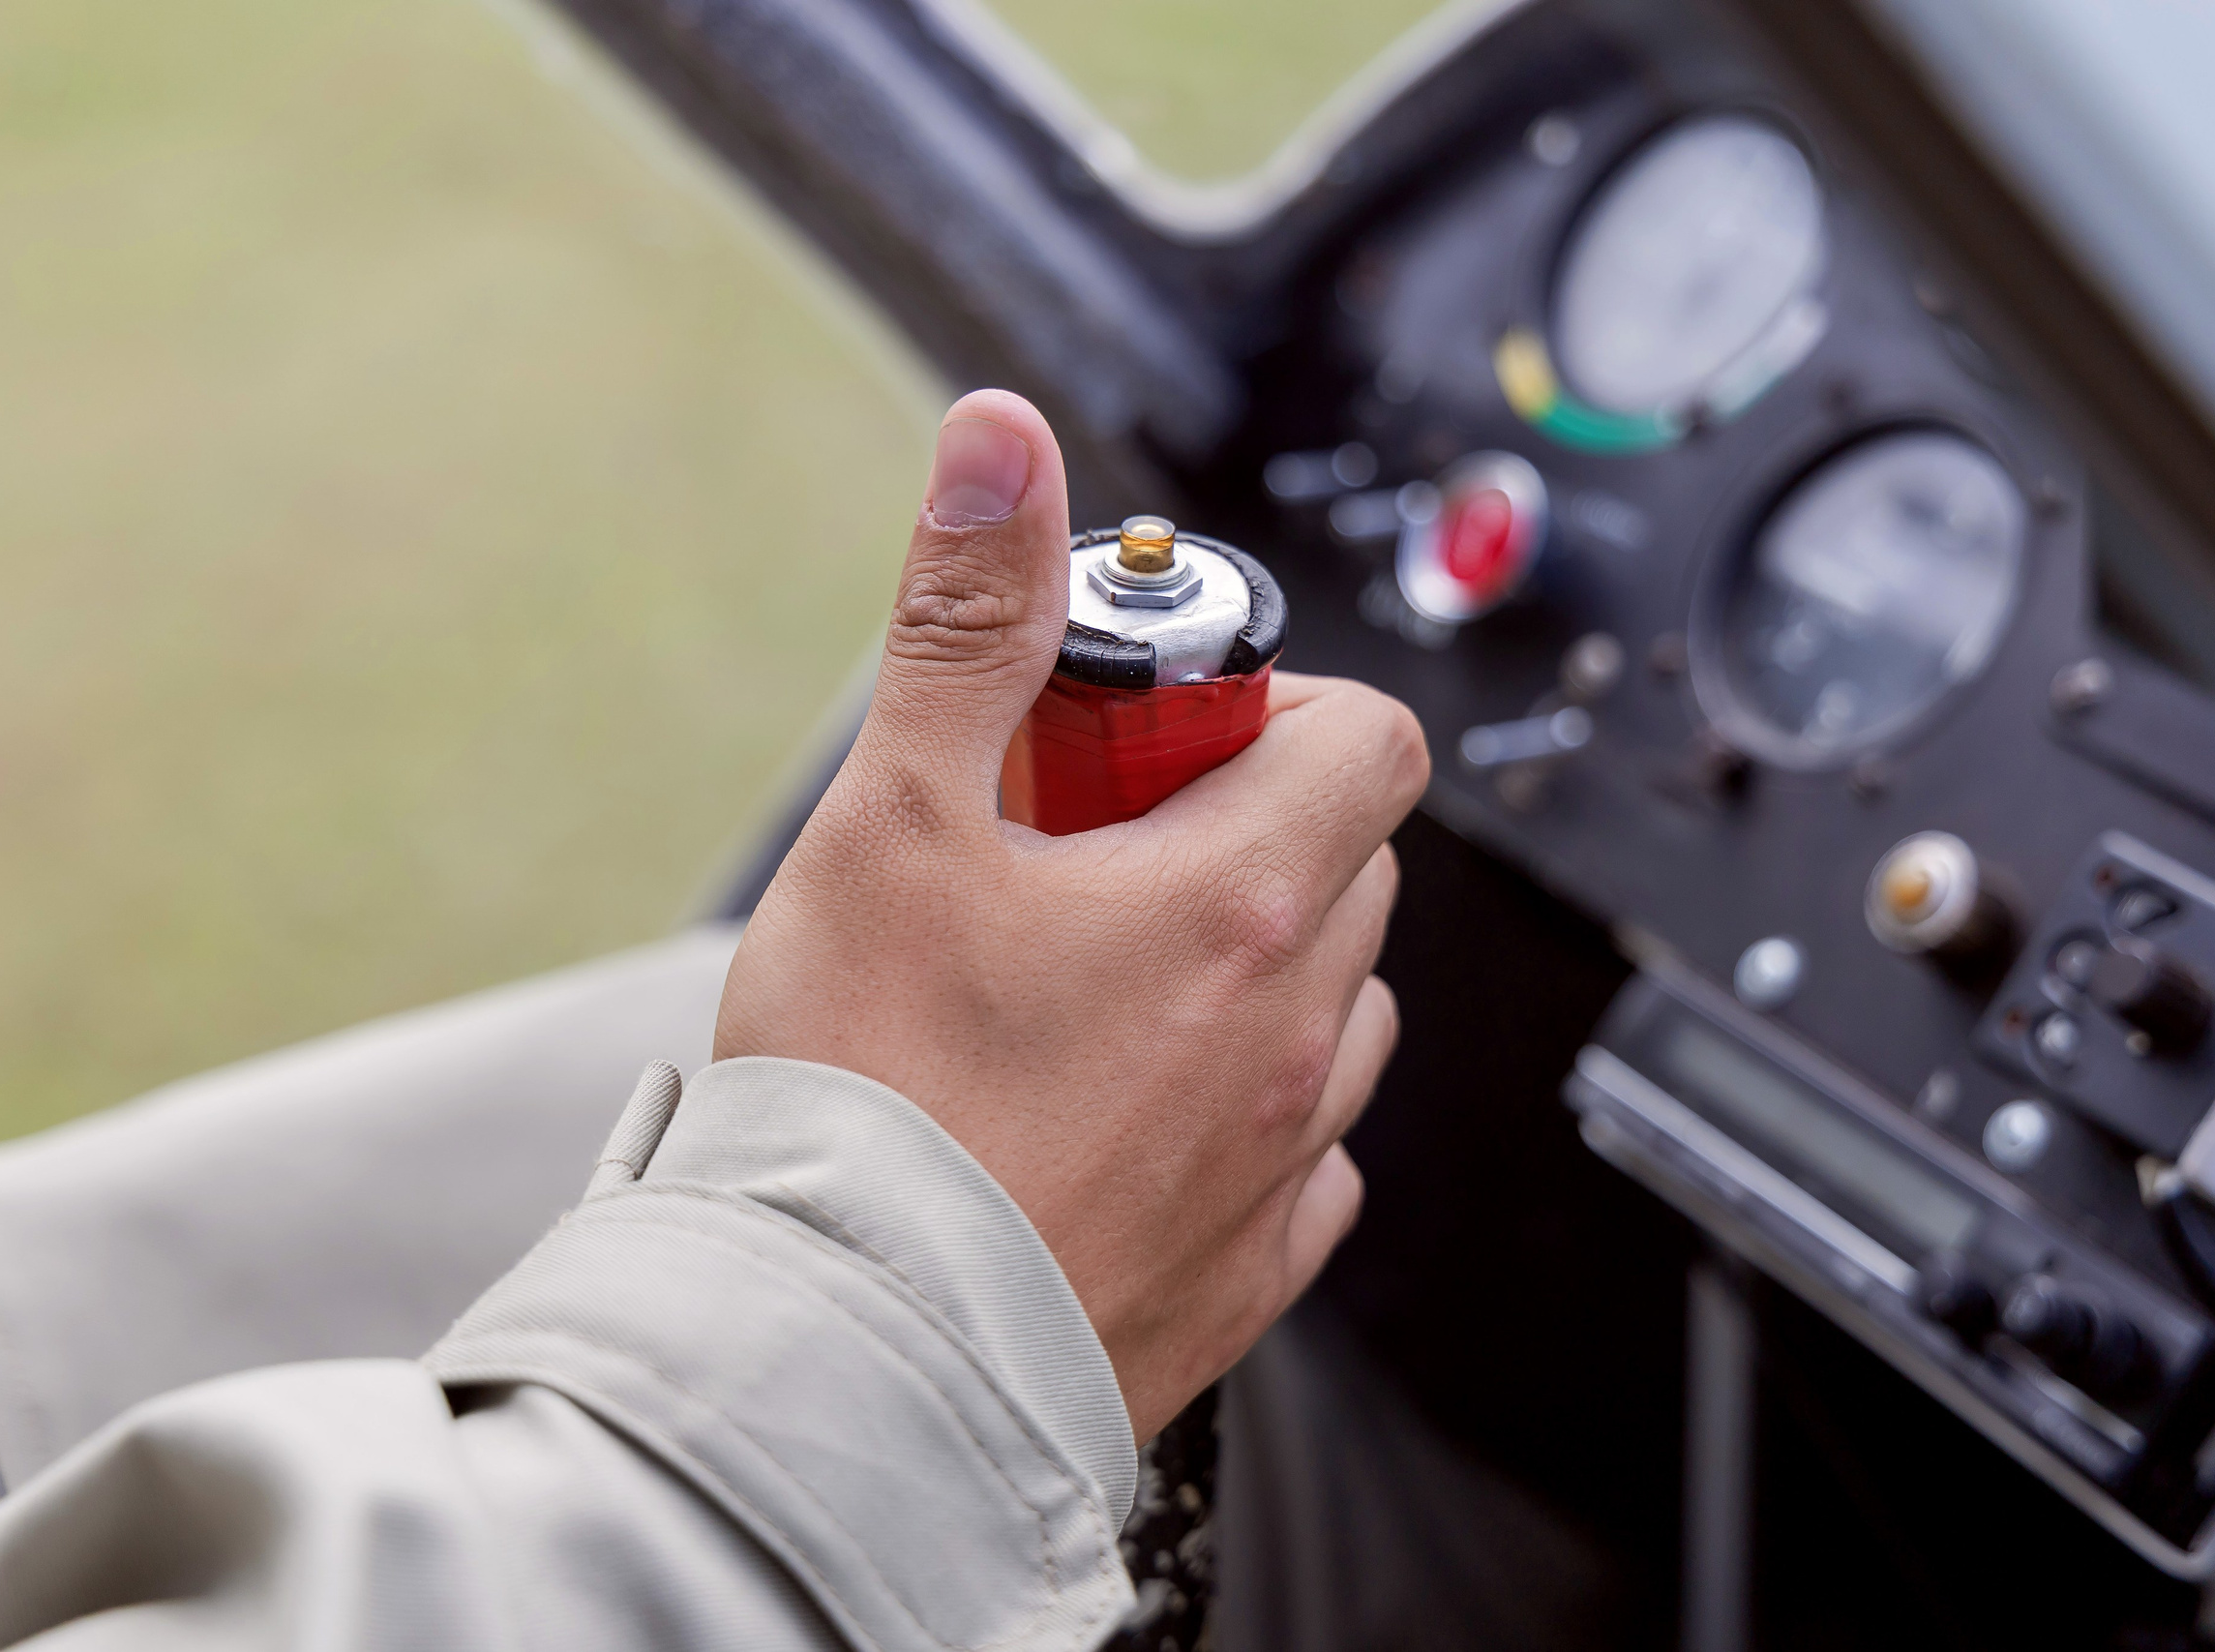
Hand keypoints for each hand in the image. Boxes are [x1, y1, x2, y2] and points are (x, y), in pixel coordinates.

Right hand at [713, 390, 1428, 1439]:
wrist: (846, 1361)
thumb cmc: (865, 1107)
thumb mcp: (894, 815)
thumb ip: (972, 619)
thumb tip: (1008, 451)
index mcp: (1236, 903)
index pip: (1369, 736)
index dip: (1274, 703)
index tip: (1151, 734)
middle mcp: (1292, 1034)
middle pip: (1345, 861)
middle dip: (1236, 821)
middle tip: (1083, 850)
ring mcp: (1281, 1159)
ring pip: (1332, 1006)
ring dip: (1247, 965)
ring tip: (1090, 984)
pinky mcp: (1250, 1267)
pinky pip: (1301, 1152)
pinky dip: (1239, 1104)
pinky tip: (1113, 1107)